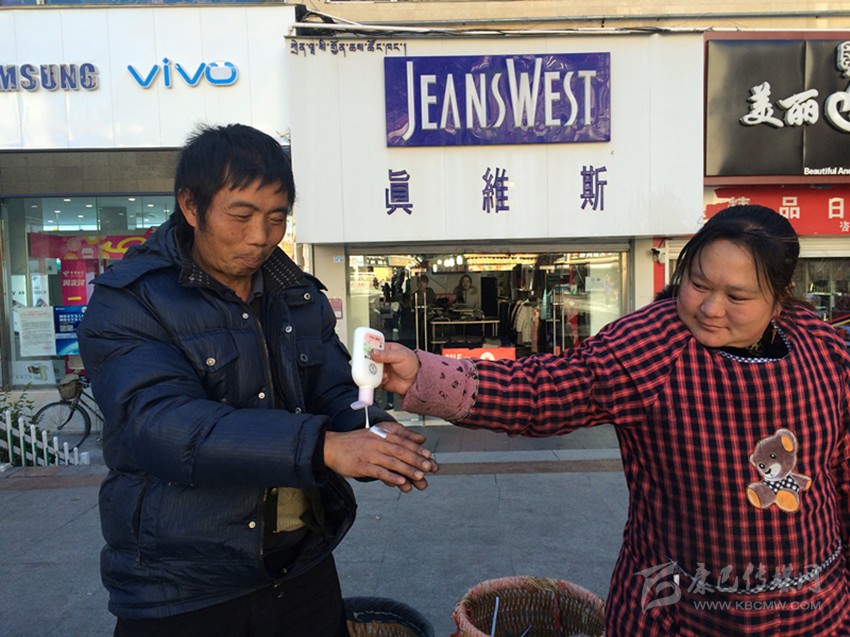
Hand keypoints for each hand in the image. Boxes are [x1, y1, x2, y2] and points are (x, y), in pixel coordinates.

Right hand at [323, 421, 437, 492]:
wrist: (331, 447)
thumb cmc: (354, 442)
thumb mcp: (375, 434)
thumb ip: (397, 435)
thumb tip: (420, 438)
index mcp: (381, 434)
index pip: (403, 441)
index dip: (417, 449)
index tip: (429, 456)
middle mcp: (376, 442)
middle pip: (400, 451)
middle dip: (416, 460)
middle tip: (429, 468)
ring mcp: (369, 454)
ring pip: (392, 462)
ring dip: (408, 470)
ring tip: (420, 476)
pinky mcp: (362, 466)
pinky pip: (380, 472)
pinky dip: (392, 477)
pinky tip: (402, 482)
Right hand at [371, 342, 419, 396]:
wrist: (417, 381)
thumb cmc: (413, 365)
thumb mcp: (401, 355)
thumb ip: (387, 354)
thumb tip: (374, 352)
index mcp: (386, 349)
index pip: (373, 346)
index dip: (366, 347)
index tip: (362, 350)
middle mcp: (382, 360)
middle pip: (368, 359)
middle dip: (368, 362)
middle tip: (371, 364)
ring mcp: (381, 370)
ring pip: (369, 370)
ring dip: (373, 373)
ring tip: (382, 373)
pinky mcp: (380, 380)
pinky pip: (372, 381)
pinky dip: (376, 381)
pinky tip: (385, 379)